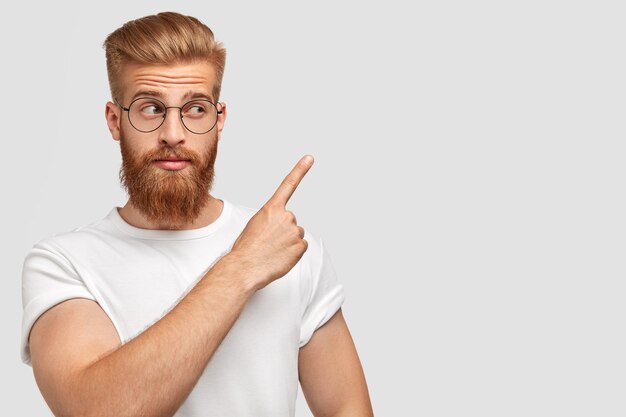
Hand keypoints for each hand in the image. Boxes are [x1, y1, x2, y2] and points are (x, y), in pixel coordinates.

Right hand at [229, 155, 313, 289]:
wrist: (246, 267)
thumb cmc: (246, 248)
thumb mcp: (255, 225)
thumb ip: (270, 220)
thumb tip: (281, 228)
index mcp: (271, 208)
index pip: (288, 185)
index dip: (300, 170)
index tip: (309, 158)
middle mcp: (286, 216)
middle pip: (290, 222)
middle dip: (282, 231)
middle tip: (268, 242)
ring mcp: (295, 230)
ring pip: (295, 235)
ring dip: (287, 243)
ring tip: (272, 250)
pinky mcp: (301, 245)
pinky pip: (299, 247)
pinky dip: (292, 253)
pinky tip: (280, 257)